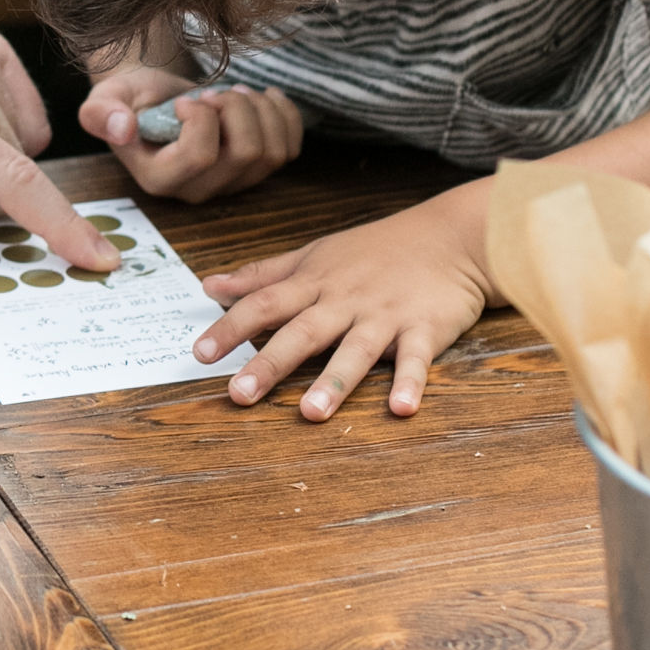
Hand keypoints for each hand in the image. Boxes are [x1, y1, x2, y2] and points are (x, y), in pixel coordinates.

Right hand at [82, 65, 302, 202]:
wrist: (153, 98)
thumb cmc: (129, 99)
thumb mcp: (104, 99)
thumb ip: (101, 114)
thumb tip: (123, 128)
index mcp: (159, 179)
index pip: (200, 156)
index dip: (203, 118)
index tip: (186, 100)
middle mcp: (197, 191)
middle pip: (245, 153)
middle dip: (237, 108)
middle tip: (214, 91)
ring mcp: (231, 184)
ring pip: (273, 153)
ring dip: (261, 111)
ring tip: (235, 92)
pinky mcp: (257, 171)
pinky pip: (290, 150)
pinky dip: (285, 116)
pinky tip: (265, 96)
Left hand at [191, 182, 495, 420]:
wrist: (450, 236)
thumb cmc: (376, 250)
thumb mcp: (314, 255)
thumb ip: (262, 275)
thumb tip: (209, 286)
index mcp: (315, 282)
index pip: (264, 304)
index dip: (230, 328)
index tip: (199, 355)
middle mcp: (345, 300)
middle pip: (302, 332)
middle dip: (269, 363)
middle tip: (239, 395)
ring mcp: (385, 314)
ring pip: (355, 350)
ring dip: (333, 381)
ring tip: (311, 413)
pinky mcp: (425, 328)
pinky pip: (416, 359)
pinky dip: (410, 382)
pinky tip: (401, 408)